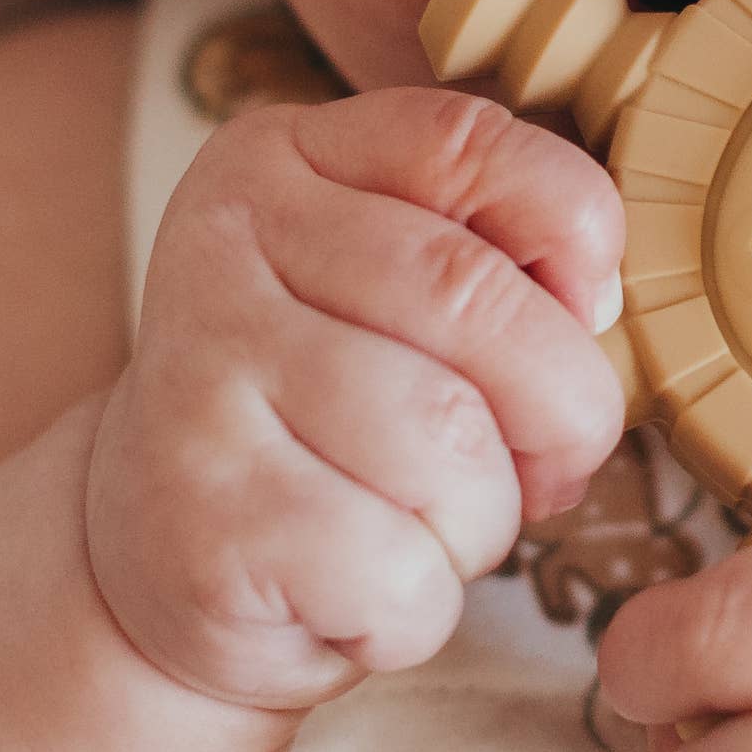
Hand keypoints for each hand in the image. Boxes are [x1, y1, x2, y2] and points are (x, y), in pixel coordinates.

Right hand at [85, 89, 626, 717]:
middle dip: (562, 407)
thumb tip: (590, 308)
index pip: (467, 141)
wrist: (161, 559)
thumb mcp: (398, 299)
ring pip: (447, 442)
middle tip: (545, 467)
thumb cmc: (328, 420)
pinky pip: (396, 568)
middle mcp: (221, 246)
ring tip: (425, 533)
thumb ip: (496, 261)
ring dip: (483, 521)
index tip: (583, 311)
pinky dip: (419, 609)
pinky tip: (357, 596)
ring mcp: (197, 377)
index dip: (571, 227)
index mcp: (279, 159)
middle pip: (473, 296)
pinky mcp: (200, 517)